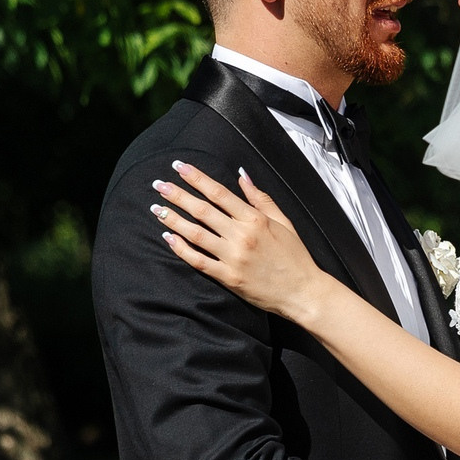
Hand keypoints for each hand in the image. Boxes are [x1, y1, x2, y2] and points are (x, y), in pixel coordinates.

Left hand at [152, 162, 329, 319]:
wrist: (303, 291)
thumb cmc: (295, 256)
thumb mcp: (284, 221)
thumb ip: (260, 198)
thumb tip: (241, 175)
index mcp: (255, 219)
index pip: (219, 193)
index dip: (197, 178)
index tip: (179, 167)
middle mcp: (242, 236)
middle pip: (202, 210)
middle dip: (177, 195)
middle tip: (158, 185)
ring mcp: (233, 257)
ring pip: (196, 234)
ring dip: (173, 219)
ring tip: (156, 209)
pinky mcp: (228, 277)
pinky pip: (199, 261)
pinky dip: (181, 249)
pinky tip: (168, 238)